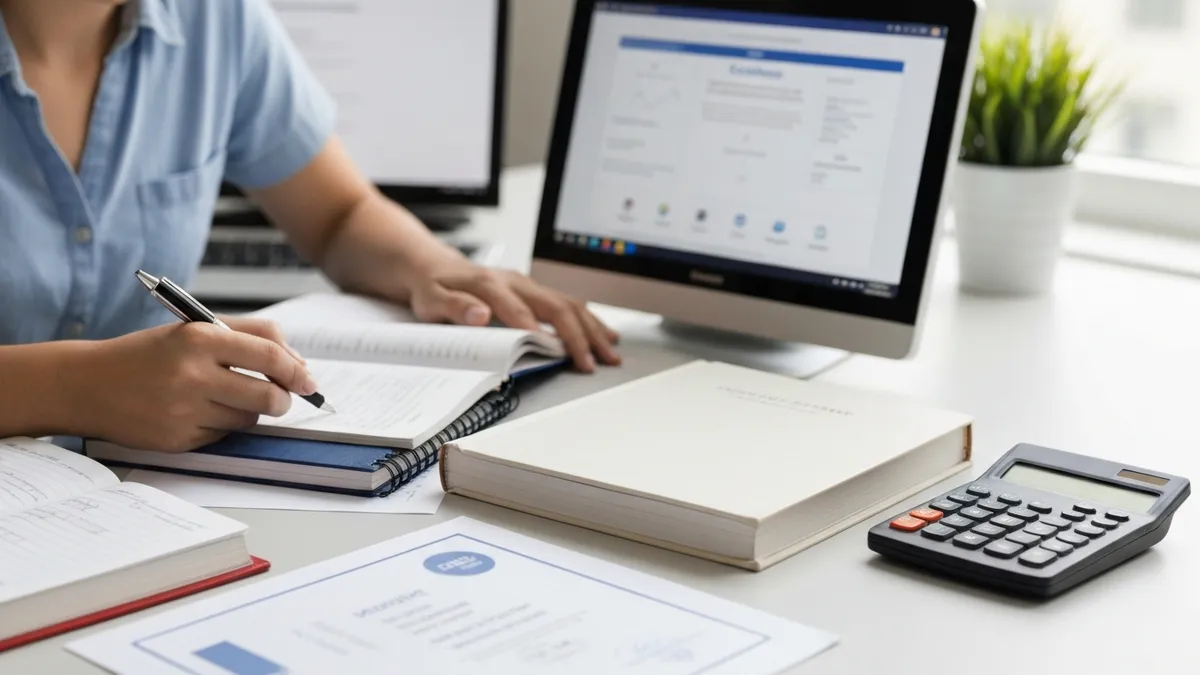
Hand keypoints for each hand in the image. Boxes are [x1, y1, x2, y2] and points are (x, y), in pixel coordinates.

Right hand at [71, 318, 316, 452]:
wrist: (88, 384)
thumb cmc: (149, 354)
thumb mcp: (194, 328)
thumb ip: (249, 335)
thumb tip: (297, 364)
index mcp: (199, 338)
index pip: (269, 355)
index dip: (296, 370)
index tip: (308, 380)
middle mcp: (192, 374)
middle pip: (268, 395)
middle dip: (283, 398)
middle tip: (280, 396)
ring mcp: (184, 410)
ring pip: (248, 418)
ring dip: (249, 410)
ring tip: (223, 397)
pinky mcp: (178, 439)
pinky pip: (223, 435)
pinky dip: (221, 425)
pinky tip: (196, 412)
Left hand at [405, 261, 620, 371]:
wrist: (434, 268)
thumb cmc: (434, 288)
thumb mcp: (431, 299)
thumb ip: (454, 307)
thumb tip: (481, 314)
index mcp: (491, 284)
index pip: (519, 309)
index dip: (536, 330)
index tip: (554, 352)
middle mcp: (516, 282)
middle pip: (557, 306)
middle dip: (579, 336)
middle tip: (593, 363)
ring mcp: (529, 286)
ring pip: (569, 304)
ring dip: (592, 330)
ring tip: (610, 352)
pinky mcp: (534, 291)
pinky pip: (568, 304)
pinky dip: (588, 321)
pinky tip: (603, 335)